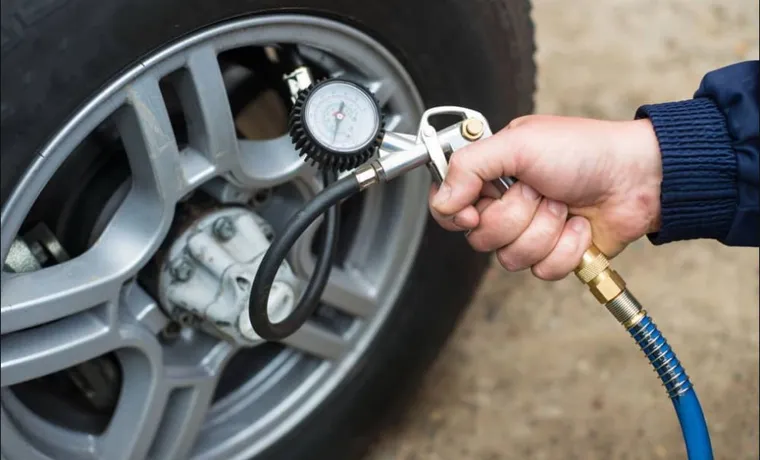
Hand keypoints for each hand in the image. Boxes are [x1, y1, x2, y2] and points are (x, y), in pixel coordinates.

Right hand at [429, 115, 662, 279]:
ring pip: (511, 258)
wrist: (637, 177)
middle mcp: (505, 205)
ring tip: (564, 205)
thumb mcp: (519, 143)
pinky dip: (567, 248)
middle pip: (481, 237)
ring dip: (545, 230)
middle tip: (540, 191)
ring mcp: (530, 232)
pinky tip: (580, 226)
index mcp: (491, 175)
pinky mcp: (555, 255)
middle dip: (517, 215)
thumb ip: (470, 166)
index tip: (477, 208)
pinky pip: (543, 270)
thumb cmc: (584, 150)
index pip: (449, 208)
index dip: (459, 214)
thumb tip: (441, 200)